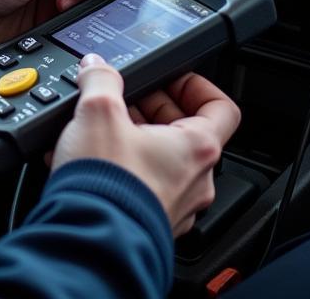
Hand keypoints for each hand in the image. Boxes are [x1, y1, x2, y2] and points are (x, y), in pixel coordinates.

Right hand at [52, 58, 240, 237]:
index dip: (195, 85)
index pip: (221, 107)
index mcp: (197, 148)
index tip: (170, 78)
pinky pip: (142, 186)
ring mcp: (176, 205)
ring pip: (162, 159)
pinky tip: (88, 159)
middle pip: (186, 131)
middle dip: (151, 109)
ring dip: (133, 138)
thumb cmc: (108, 185)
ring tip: (99, 129)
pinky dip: (121, 168)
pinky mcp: (150, 222)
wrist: (90, 240)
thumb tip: (96, 68)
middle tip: (124, 99)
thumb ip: (100, 79)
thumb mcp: (98, 111)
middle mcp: (195, 180)